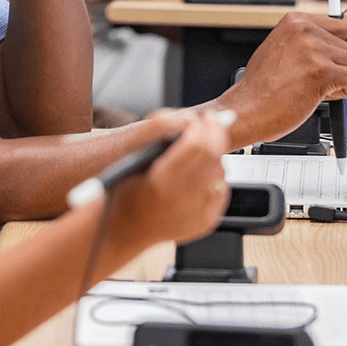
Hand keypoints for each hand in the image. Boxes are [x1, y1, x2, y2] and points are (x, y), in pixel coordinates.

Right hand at [115, 109, 229, 245]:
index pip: (196, 145)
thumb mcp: (133, 154)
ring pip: (221, 171)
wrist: (124, 228)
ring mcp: (196, 214)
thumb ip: (158, 129)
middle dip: (215, 133)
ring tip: (204, 146)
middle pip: (212, 155)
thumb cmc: (125, 188)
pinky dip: (216, 176)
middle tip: (211, 121)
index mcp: (161, 181)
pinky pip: (222, 190)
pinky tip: (203, 171)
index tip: (203, 116)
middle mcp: (182, 200)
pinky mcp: (206, 222)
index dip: (203, 126)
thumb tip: (189, 119)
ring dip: (216, 153)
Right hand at [222, 12, 346, 145]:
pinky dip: (346, 93)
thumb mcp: (280, 48)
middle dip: (344, 67)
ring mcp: (314, 49)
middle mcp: (305, 29)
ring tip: (318, 89)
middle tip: (325, 80)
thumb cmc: (261, 87)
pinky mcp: (322, 71)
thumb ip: (307, 42)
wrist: (247, 108)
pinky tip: (323, 96)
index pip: (343, 27)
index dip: (346, 48)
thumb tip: (338, 44)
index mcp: (295, 21)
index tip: (340, 61)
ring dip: (345, 81)